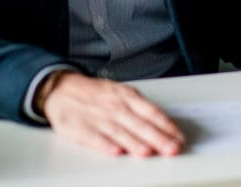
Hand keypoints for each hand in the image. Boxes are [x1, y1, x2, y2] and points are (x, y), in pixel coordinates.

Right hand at [38, 71, 184, 156]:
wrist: (62, 89)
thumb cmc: (96, 94)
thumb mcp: (121, 93)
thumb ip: (140, 108)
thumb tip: (163, 124)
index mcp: (127, 96)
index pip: (152, 112)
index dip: (167, 126)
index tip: (178, 138)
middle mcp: (115, 106)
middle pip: (139, 124)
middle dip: (157, 137)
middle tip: (171, 149)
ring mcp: (98, 117)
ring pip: (120, 132)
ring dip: (135, 143)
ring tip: (148, 152)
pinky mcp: (80, 127)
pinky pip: (94, 137)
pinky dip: (105, 144)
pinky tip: (115, 151)